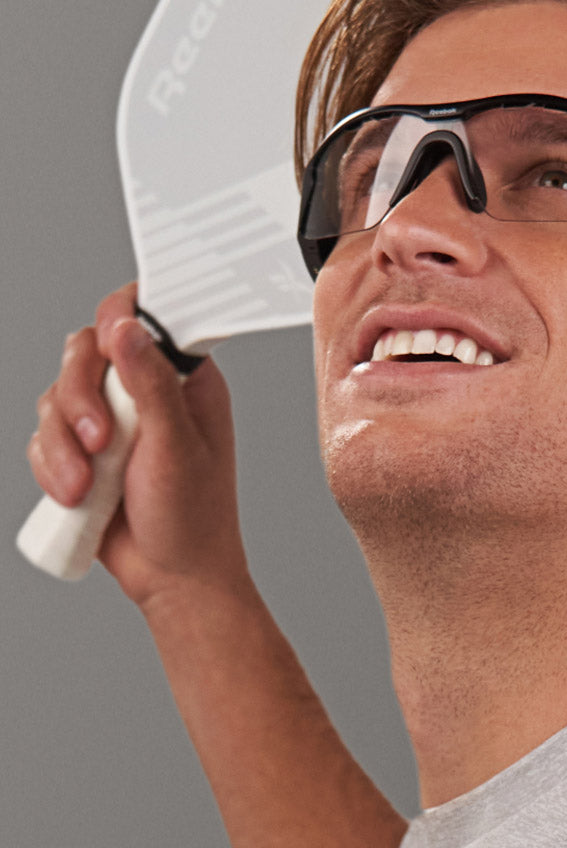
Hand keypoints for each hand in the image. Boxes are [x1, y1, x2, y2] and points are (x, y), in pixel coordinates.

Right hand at [27, 283, 249, 607]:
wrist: (170, 576)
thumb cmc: (193, 515)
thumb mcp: (176, 446)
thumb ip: (152, 385)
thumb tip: (128, 329)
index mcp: (186, 379)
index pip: (148, 319)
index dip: (120, 321)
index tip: (109, 348)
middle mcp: (146, 390)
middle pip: (86, 353)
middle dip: (80, 398)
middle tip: (101, 442)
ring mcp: (113, 418)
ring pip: (58, 396)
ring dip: (63, 444)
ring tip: (88, 485)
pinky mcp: (83, 448)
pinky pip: (44, 435)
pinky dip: (51, 465)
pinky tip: (77, 494)